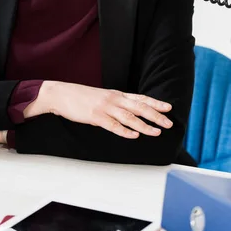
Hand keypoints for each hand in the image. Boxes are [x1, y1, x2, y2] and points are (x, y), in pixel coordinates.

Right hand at [26, 81, 172, 138]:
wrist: (61, 94)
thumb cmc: (80, 96)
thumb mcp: (101, 96)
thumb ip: (115, 103)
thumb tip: (128, 112)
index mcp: (115, 94)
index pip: (139, 98)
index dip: (155, 103)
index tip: (168, 107)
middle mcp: (113, 99)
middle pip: (138, 107)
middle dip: (155, 116)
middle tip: (168, 123)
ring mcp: (104, 107)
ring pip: (129, 117)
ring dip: (144, 125)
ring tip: (156, 132)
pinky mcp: (95, 116)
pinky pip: (112, 125)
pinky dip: (124, 131)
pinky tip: (133, 135)